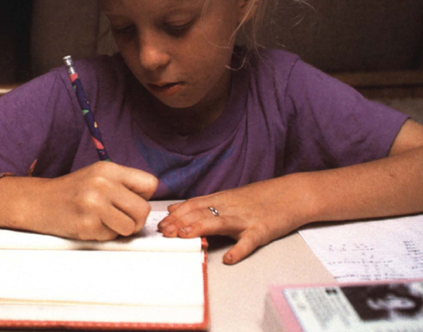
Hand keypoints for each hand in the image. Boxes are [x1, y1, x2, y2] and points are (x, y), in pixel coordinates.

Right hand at [26, 162, 158, 240]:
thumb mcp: (98, 175)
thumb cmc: (72, 191)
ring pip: (130, 227)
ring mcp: (94, 205)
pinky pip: (111, 237)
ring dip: (121, 229)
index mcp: (108, 169)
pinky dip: (104, 235)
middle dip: (136, 219)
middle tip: (121, 217)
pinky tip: (91, 225)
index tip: (133, 200)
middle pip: (143, 209)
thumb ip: (124, 183)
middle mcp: (102, 184)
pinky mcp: (87, 225)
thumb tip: (150, 197)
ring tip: (105, 221)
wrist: (39, 202)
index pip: (150, 183)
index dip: (145, 196)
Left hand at [157, 175, 311, 263]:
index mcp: (221, 199)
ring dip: (200, 228)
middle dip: (180, 223)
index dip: (176, 215)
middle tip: (164, 233)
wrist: (293, 194)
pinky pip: (249, 241)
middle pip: (201, 213)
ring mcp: (245, 219)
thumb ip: (203, 203)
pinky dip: (240, 250)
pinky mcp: (262, 230)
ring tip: (185, 236)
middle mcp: (230, 207)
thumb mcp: (229, 196)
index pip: (193, 205)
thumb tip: (176, 209)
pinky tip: (230, 259)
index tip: (160, 225)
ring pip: (219, 222)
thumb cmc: (261, 197)